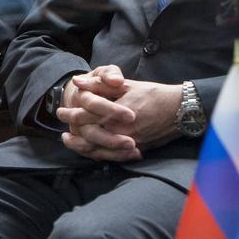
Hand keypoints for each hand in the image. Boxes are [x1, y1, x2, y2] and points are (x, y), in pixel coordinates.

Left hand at [58, 69, 184, 156]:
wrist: (179, 110)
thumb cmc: (153, 94)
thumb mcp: (126, 85)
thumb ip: (100, 85)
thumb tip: (78, 81)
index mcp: (115, 111)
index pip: (86, 115)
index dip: (70, 114)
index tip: (60, 111)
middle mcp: (120, 129)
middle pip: (89, 135)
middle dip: (73, 133)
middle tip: (62, 131)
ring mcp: (128, 142)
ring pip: (98, 150)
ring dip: (81, 147)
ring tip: (70, 142)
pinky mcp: (136, 149)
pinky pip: (113, 157)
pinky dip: (98, 155)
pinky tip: (91, 151)